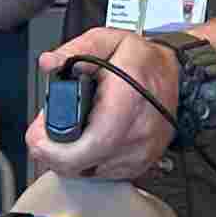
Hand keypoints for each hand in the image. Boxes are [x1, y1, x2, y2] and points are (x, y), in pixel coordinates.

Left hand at [29, 25, 186, 183]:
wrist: (178, 76)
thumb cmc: (144, 61)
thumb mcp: (108, 41)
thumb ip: (75, 50)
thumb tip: (49, 63)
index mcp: (126, 104)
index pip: (89, 145)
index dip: (54, 149)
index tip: (37, 135)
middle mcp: (136, 135)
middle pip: (81, 165)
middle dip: (52, 153)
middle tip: (43, 134)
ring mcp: (140, 155)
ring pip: (88, 174)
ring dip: (69, 159)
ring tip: (67, 134)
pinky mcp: (140, 165)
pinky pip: (102, 175)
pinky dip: (87, 163)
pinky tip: (86, 143)